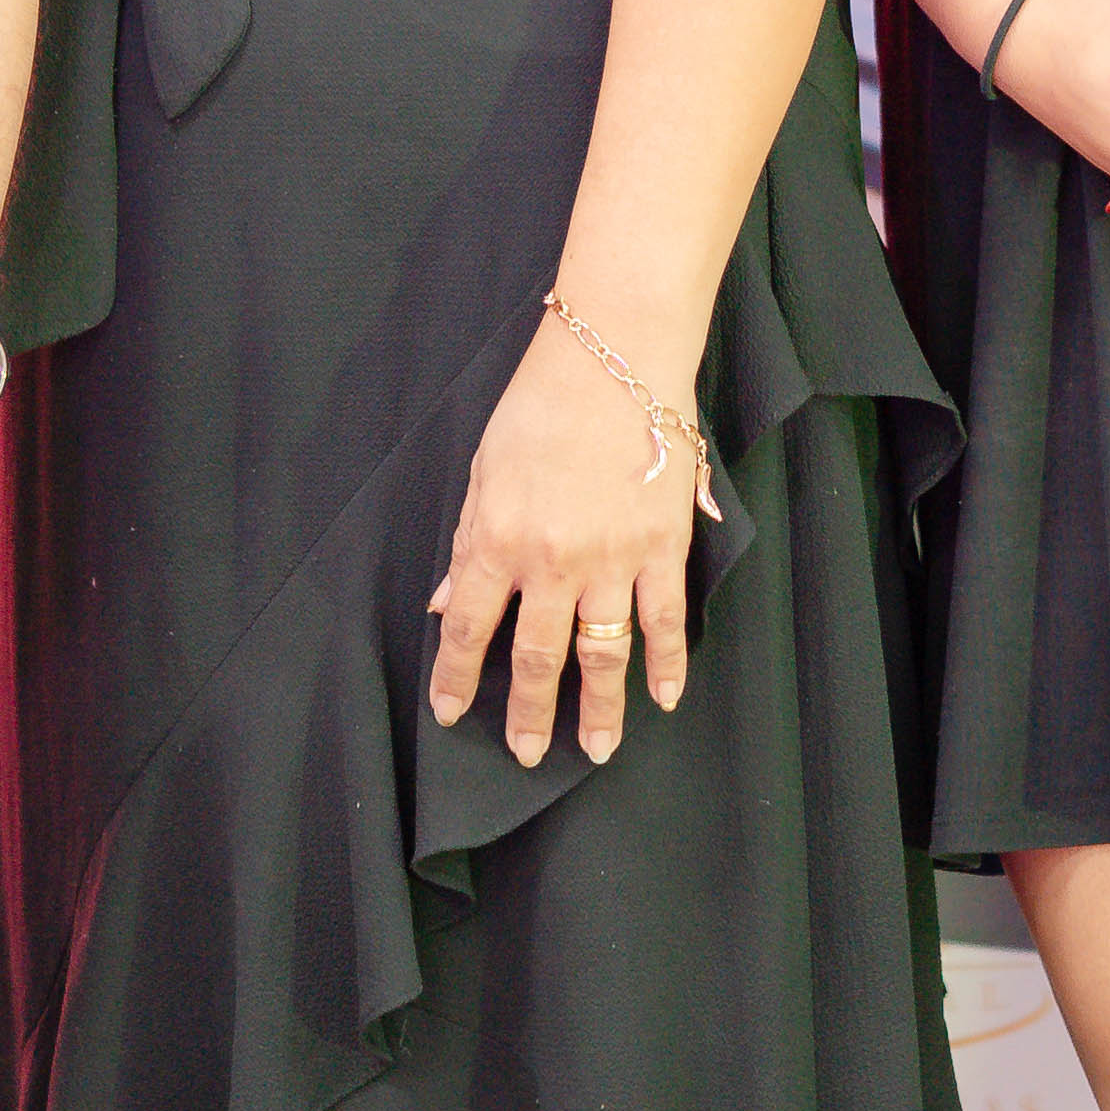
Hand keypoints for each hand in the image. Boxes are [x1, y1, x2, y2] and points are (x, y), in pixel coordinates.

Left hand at [429, 302, 706, 768]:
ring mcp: (611, 558)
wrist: (615, 355)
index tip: (450, 713)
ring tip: (597, 749)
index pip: (467, 627)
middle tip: (528, 755)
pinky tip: (663, 696)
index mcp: (497, 539)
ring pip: (601, 654)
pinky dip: (667, 662)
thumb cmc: (541, 403)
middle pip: (536, 657)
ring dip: (599, 708)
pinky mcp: (662, 545)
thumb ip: (468, 542)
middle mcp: (551, 562)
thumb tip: (442, 599)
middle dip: (530, 713)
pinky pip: (665, 619)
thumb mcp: (484, 471)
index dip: (456, 676)